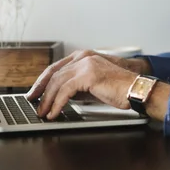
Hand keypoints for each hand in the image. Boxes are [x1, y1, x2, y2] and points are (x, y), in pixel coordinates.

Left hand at [26, 49, 148, 100]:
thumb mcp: (93, 85)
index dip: (42, 81)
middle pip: (53, 74)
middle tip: (34, 105)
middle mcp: (83, 57)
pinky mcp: (88, 75)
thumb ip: (77, 85)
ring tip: (44, 113)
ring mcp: (85, 64)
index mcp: (83, 56)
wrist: (135, 89)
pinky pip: (65, 91)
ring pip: (57, 83)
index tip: (35, 93)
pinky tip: (55, 112)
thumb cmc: (119, 89)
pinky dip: (57, 103)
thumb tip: (60, 96)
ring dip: (48, 100)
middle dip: (41, 91)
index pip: (56, 67)